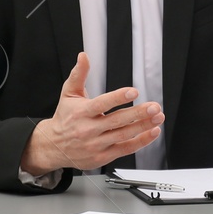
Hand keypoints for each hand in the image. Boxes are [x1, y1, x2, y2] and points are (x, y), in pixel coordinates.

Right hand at [21, 53, 163, 173]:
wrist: (54, 146)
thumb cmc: (65, 117)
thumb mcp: (68, 93)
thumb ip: (79, 74)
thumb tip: (83, 56)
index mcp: (81, 112)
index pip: (102, 104)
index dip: (118, 97)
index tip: (133, 91)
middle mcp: (89, 129)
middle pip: (117, 121)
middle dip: (138, 113)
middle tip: (154, 106)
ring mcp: (96, 145)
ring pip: (124, 135)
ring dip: (144, 126)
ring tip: (158, 117)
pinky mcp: (102, 157)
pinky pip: (125, 149)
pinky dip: (141, 141)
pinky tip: (153, 132)